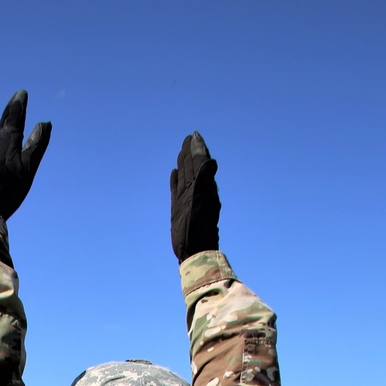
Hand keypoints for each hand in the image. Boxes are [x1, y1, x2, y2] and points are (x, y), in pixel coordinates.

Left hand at [0, 90, 51, 218]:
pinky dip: (1, 135)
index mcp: (8, 143)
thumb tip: (44, 123)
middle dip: (11, 110)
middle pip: (4, 123)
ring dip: (5, 121)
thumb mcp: (28, 167)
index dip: (19, 107)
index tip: (22, 93)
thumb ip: (37, 145)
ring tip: (8, 115)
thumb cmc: (10, 188)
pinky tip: (1, 141)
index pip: (15, 119)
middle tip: (15, 98)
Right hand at [170, 132, 220, 261]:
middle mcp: (195, 190)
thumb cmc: (200, 229)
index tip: (195, 135)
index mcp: (202, 187)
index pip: (200, 162)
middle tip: (189, 138)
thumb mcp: (203, 203)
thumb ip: (206, 181)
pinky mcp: (178, 209)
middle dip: (191, 152)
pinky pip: (176, 190)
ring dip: (184, 163)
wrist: (194, 249)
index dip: (198, 149)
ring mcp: (186, 199)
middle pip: (193, 167)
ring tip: (182, 151)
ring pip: (185, 176)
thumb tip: (211, 161)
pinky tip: (174, 173)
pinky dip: (175, 180)